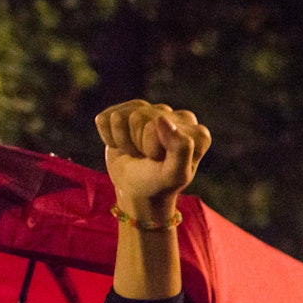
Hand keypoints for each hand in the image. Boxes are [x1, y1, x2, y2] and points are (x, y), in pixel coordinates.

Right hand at [96, 100, 210, 219]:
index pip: (158, 125)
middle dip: (137, 143)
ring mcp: (154, 112)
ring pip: (121, 116)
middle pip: (139, 116)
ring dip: (123, 140)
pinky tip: (123, 145)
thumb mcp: (174, 175)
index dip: (151, 147)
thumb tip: (162, 118)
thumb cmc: (158, 184)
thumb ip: (180, 149)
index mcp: (196, 133)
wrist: (138, 190)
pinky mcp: (129, 112)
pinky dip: (108, 136)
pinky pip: (105, 118)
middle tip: (147, 158)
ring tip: (136, 152)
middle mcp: (178, 117)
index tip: (159, 161)